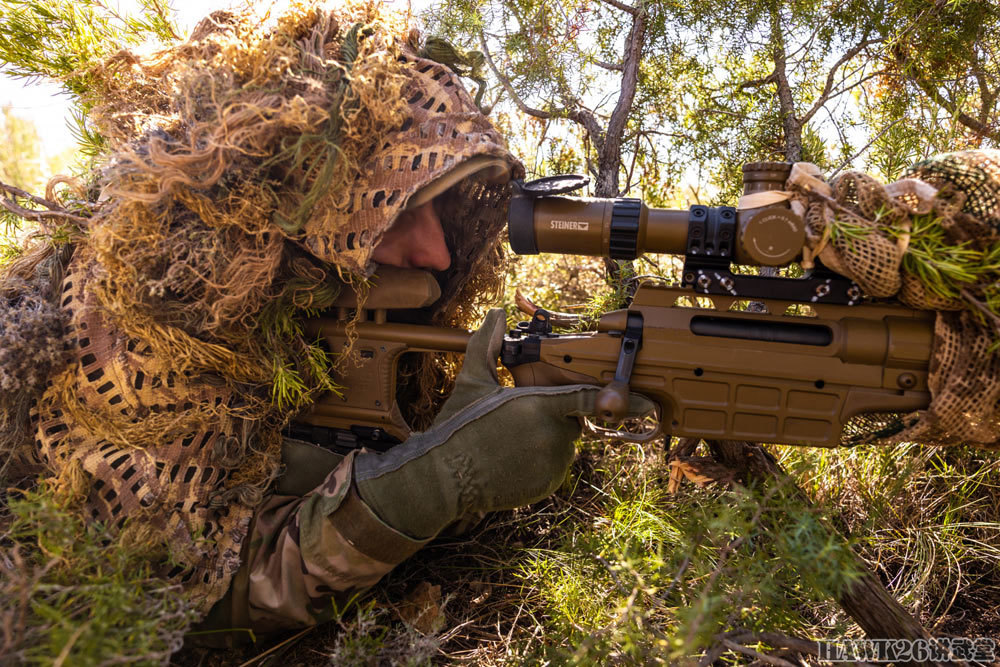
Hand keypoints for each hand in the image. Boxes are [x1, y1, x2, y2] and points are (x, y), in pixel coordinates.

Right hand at [354, 309, 654, 538]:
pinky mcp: (546, 484)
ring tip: (508, 442)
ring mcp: (551, 463)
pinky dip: (539, 463)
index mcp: (539, 405)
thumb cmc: (458, 425)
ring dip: (544, 439)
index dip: (619, 398)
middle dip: (550, 416)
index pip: (588, 398)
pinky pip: (554, 467)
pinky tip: (510, 459)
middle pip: (568, 420)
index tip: (647, 403)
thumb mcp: (472, 380)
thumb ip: (487, 343)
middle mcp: (552, 435)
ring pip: (562, 445)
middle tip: (515, 420)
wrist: (443, 477)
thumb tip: (494, 314)